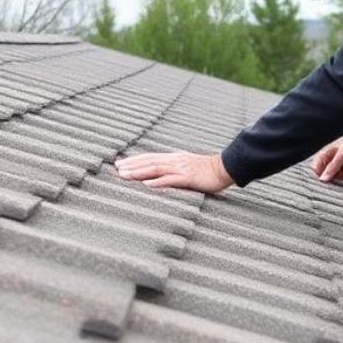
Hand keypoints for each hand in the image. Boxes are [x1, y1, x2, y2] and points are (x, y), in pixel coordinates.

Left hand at [115, 152, 234, 192]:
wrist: (225, 168)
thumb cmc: (207, 170)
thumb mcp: (187, 166)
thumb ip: (173, 168)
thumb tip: (159, 173)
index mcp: (174, 158)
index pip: (150, 157)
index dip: (134, 160)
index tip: (120, 163)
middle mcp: (175, 161)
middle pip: (149, 161)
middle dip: (131, 165)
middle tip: (116, 169)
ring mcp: (181, 169)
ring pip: (155, 169)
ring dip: (139, 172)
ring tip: (125, 175)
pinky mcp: (188, 178)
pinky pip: (170, 180)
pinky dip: (158, 182)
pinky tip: (147, 185)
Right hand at [310, 120, 342, 182]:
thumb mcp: (342, 156)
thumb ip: (332, 168)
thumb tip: (322, 179)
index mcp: (326, 155)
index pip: (315, 168)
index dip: (317, 175)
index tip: (321, 182)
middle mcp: (331, 162)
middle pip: (322, 175)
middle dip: (325, 181)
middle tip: (328, 186)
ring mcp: (339, 167)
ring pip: (331, 179)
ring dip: (333, 183)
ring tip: (337, 185)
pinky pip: (340, 180)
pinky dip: (340, 183)